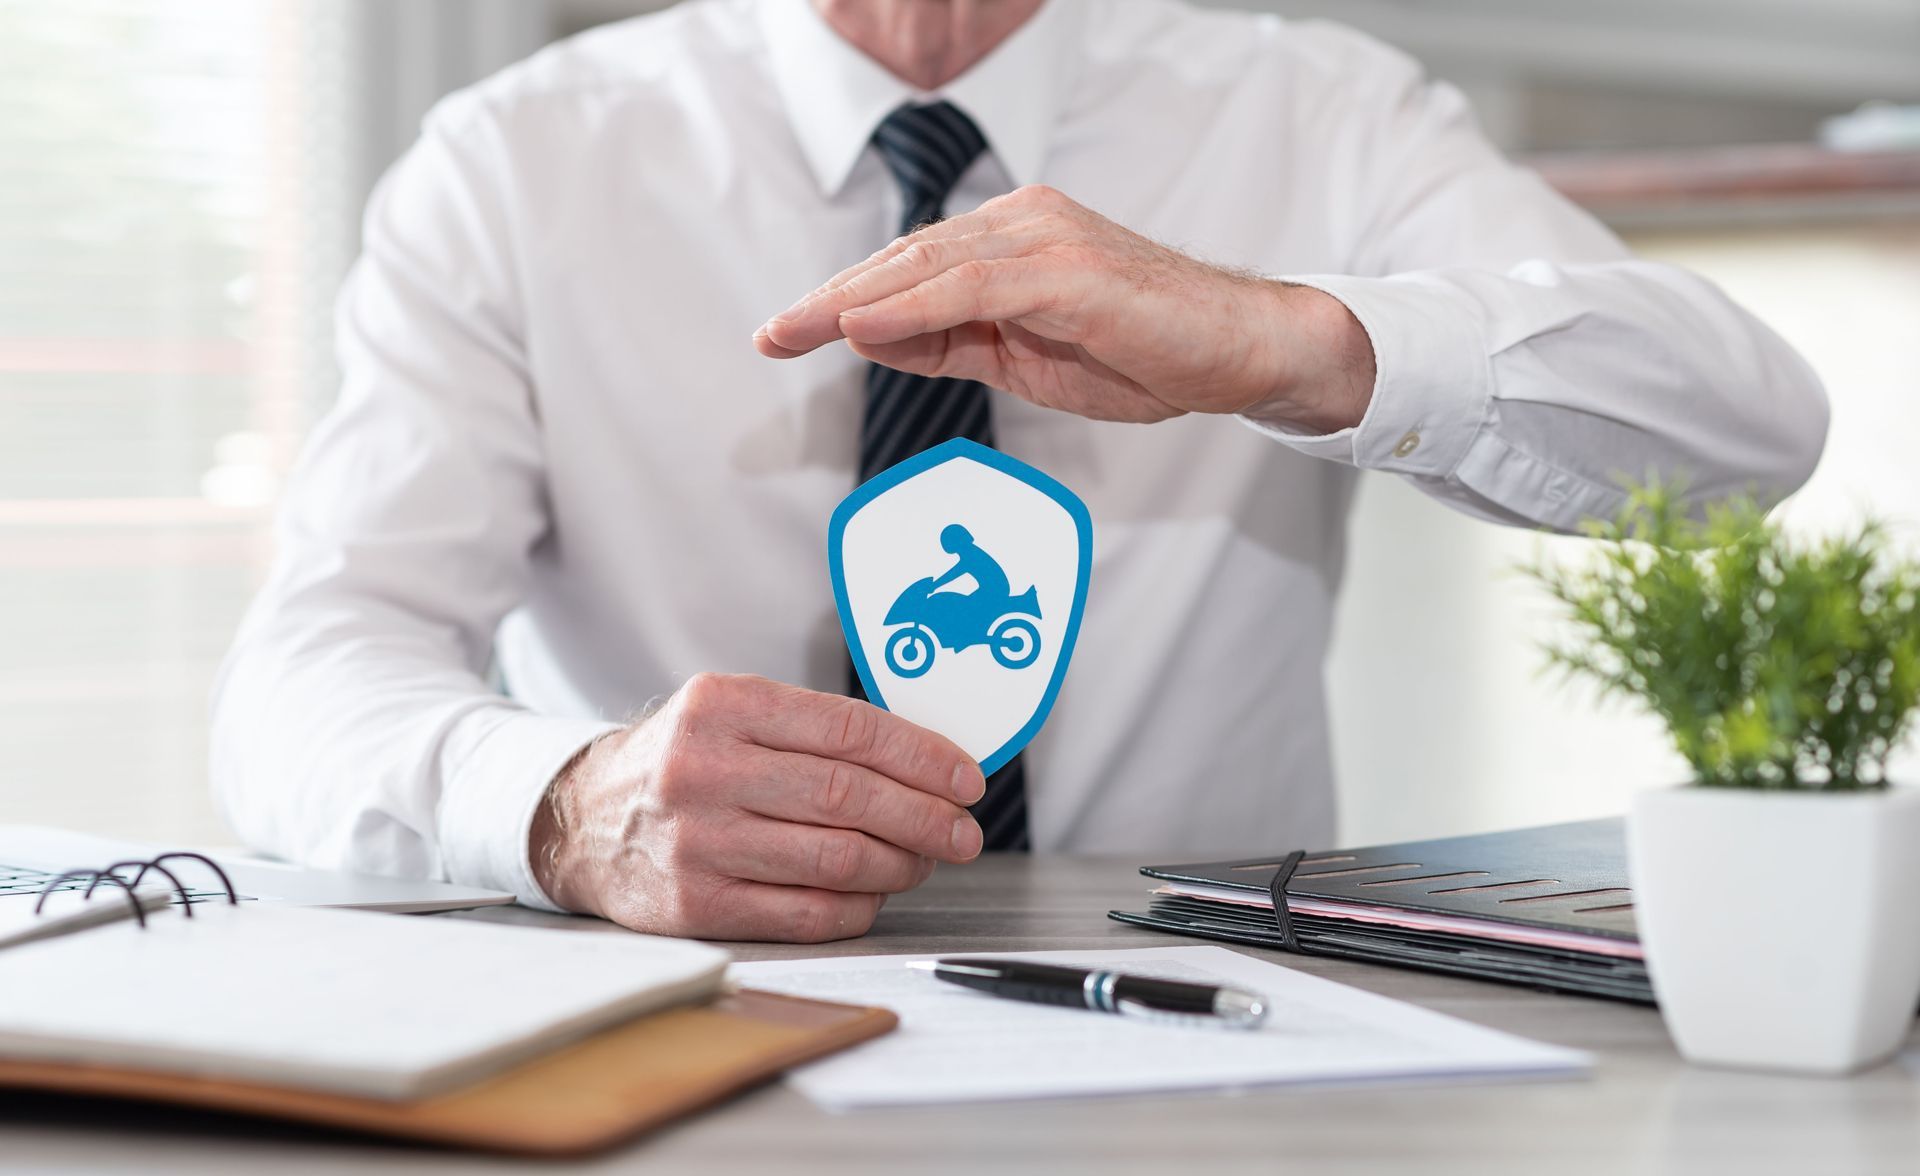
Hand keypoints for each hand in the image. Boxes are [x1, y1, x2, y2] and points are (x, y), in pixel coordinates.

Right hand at [530, 673, 985, 942]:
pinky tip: (876, 891)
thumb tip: (927, 760)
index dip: (921, 757)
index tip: (966, 777)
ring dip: (900, 863)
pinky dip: (858, 905)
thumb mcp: (730, 712)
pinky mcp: (696, 905)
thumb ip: (813, 727)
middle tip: (964, 830)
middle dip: (926, 816)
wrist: (582, 821)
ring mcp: (697, 842)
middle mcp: (704, 769)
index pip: (848, 730)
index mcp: (722, 705)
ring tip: (926, 859)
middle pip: (849, 797)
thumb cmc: (682, 762)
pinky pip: (805, 912)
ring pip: (835, 858)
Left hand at [753, 185, 1374, 431]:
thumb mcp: (1027, 359)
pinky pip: (971, 285)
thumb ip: (955, 343)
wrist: (1240, 350)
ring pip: (928, 266)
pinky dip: (911, 306)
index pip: (912, 268)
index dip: (843, 300)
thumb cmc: (1145, 355)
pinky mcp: (1067, 270)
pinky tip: (861, 328)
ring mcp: (1046, 241)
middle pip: (906, 260)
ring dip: (852, 301)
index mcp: (1013, 243)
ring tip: (794, 332)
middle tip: (769, 336)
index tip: (787, 334)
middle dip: (829, 300)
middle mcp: (1023, 225)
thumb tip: (874, 341)